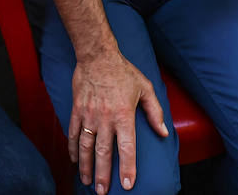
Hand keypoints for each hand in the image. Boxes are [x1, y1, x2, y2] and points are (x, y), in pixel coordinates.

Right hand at [69, 52, 167, 193]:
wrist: (97, 55)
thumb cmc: (124, 72)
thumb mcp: (145, 88)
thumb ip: (155, 112)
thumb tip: (164, 132)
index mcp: (124, 114)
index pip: (126, 147)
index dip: (127, 167)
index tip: (127, 184)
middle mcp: (105, 118)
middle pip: (103, 152)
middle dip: (103, 175)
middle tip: (102, 192)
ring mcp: (89, 114)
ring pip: (86, 146)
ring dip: (85, 166)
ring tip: (87, 181)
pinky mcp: (77, 110)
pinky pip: (74, 132)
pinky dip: (73, 148)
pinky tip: (74, 160)